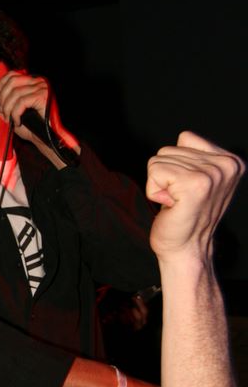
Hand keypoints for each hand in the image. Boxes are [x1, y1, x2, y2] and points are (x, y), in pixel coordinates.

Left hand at [0, 71, 78, 152]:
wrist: (46, 138)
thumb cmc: (31, 127)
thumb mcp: (11, 115)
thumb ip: (1, 105)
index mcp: (31, 82)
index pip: (12, 75)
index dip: (0, 85)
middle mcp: (38, 81)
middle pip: (12, 81)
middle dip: (2, 97)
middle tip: (3, 112)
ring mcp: (41, 88)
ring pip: (15, 93)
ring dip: (8, 107)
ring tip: (10, 119)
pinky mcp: (42, 96)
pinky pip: (22, 101)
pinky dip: (15, 113)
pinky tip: (17, 121)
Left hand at [147, 131, 244, 261]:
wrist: (186, 249)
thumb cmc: (187, 215)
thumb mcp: (202, 179)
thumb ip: (197, 156)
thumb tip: (184, 137)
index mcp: (232, 161)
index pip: (186, 138)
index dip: (177, 163)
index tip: (188, 188)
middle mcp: (227, 165)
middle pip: (169, 149)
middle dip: (166, 175)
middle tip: (181, 199)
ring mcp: (212, 174)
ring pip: (159, 160)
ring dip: (160, 184)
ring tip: (177, 202)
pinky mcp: (195, 184)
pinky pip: (154, 172)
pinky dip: (154, 191)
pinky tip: (171, 206)